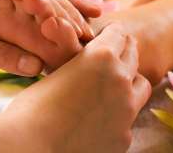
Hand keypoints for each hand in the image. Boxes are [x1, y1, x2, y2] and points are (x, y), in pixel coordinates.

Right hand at [1, 21, 151, 152]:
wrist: (31, 147)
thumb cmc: (33, 107)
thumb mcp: (58, 74)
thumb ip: (82, 66)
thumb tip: (88, 66)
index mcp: (101, 57)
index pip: (118, 34)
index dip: (115, 30)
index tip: (115, 30)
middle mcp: (120, 80)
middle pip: (133, 55)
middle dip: (126, 48)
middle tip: (121, 48)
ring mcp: (127, 110)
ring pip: (140, 85)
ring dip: (131, 79)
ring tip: (118, 81)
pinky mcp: (124, 136)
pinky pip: (130, 116)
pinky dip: (121, 111)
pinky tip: (105, 115)